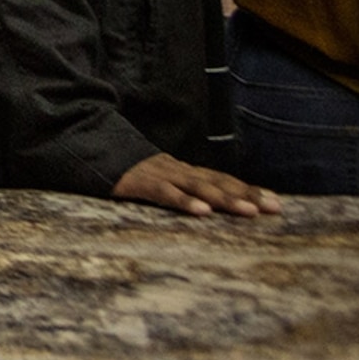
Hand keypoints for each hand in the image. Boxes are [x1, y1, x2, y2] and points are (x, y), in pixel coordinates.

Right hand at [113, 152, 279, 217]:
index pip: (221, 179)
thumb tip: (205, 205)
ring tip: (248, 211)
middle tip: (275, 208)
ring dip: (224, 199)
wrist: (83, 146)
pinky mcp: (138, 182)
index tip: (275, 201)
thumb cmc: (121, 169)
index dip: (247, 189)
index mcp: (180, 170)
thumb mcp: (155, 178)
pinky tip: (201, 213)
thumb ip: (177, 187)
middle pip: (217, 182)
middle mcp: (175, 170)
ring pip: (197, 187)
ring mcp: (158, 174)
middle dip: (247, 194)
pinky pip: (164, 194)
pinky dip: (184, 202)